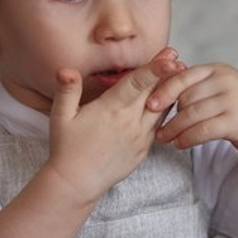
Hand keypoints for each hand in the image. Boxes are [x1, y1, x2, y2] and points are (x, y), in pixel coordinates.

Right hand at [46, 48, 183, 202]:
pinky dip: (165, 111)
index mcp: (110, 109)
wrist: (78, 183)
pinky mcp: (144, 149)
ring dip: (169, 91)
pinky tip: (168, 100)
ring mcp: (140, 137)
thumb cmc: (66, 148)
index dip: (155, 68)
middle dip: (167, 72)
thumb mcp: (60, 117)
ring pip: (162, 109)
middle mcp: (130, 122)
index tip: (169, 56)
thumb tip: (66, 70)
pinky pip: (159, 126)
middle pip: (154, 92)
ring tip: (177, 73)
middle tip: (175, 54)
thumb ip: (67, 91)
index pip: (137, 84)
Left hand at [148, 62, 237, 156]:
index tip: (149, 104)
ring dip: (175, 129)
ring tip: (164, 138)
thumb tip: (160, 87)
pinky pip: (204, 130)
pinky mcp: (237, 121)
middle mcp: (226, 80)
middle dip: (169, 113)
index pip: (184, 76)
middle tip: (155, 127)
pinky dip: (188, 138)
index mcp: (218, 70)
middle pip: (186, 96)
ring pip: (192, 114)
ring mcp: (233, 100)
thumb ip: (197, 86)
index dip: (164, 90)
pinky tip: (180, 144)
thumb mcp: (221, 88)